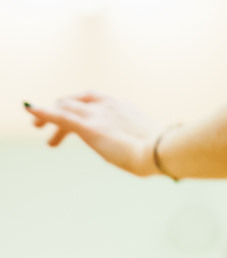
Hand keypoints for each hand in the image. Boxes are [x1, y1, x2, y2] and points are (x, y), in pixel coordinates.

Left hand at [24, 93, 162, 175]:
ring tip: (39, 129)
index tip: (76, 119)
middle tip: (49, 128)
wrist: (162, 150)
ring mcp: (98, 115)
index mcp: (123, 108)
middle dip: (61, 113)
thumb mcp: (149, 145)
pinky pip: (60, 117)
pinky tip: (31, 112)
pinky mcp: (89, 128)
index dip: (81, 106)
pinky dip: (43, 113)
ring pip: (65, 109)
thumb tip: (135, 157)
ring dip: (49, 118)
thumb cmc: (164, 153)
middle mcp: (108, 106)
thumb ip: (137, 145)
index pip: (95, 101)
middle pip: (76, 103)